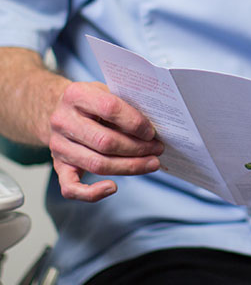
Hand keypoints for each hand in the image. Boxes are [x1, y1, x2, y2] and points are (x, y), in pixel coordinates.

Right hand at [48, 81, 163, 201]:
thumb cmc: (92, 103)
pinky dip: (92, 193)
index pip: (110, 108)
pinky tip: (112, 187)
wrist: (59, 111)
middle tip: (158, 149)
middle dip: (137, 148)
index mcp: (76, 95)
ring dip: (129, 167)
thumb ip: (125, 104)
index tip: (152, 132)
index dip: (135, 123)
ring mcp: (58, 146)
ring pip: (97, 164)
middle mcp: (63, 121)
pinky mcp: (58, 166)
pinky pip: (71, 188)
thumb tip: (155, 126)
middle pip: (105, 142)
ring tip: (151, 163)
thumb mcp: (107, 92)